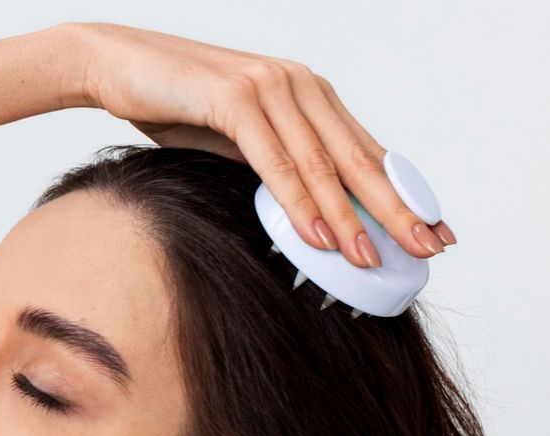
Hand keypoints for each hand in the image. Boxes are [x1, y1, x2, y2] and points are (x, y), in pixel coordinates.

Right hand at [59, 22, 455, 267]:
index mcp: (309, 96)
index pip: (368, 152)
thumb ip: (276, 167)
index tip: (435, 231)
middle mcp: (301, 86)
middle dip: (399, 209)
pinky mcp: (236, 98)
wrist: (115, 64)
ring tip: (371, 259)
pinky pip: (275, 161)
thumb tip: (309, 216)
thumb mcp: (236, 142)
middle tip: (430, 250)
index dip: (405, 194)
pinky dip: (299, 201)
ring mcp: (271, 88)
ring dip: (350, 217)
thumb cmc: (173, 106)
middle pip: (360, 159)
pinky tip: (319, 235)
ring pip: (321, 164)